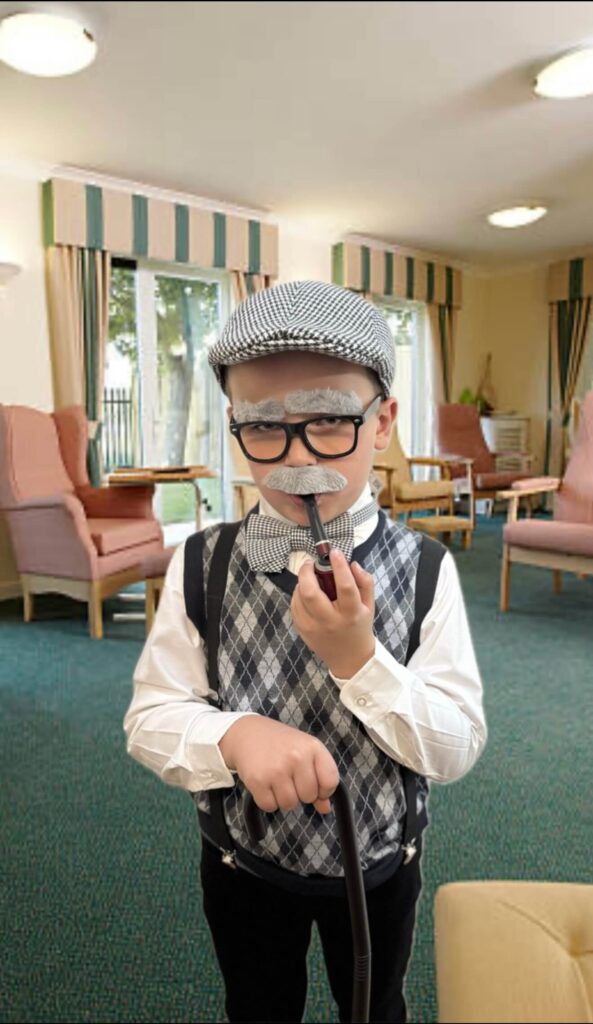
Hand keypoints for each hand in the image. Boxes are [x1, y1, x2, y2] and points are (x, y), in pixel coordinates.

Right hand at [219, 716, 338, 814]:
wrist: (247, 733)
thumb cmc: (281, 744)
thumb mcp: (305, 752)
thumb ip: (320, 778)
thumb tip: (325, 808)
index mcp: (313, 747)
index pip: (330, 781)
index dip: (324, 790)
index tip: (314, 784)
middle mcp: (297, 757)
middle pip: (309, 796)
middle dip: (300, 793)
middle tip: (290, 778)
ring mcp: (277, 769)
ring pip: (290, 804)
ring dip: (283, 798)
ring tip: (277, 780)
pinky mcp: (258, 781)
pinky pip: (270, 806)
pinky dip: (267, 801)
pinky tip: (265, 784)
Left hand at [291, 548, 375, 678]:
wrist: (350, 658)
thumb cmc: (359, 626)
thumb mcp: (369, 605)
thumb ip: (364, 582)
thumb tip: (352, 564)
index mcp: (351, 613)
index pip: (344, 586)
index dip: (338, 566)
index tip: (334, 552)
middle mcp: (330, 621)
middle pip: (311, 593)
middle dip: (307, 573)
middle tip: (310, 563)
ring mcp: (313, 628)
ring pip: (299, 598)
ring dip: (302, 582)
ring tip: (310, 578)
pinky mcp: (302, 631)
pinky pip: (294, 607)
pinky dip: (298, 595)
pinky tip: (306, 592)